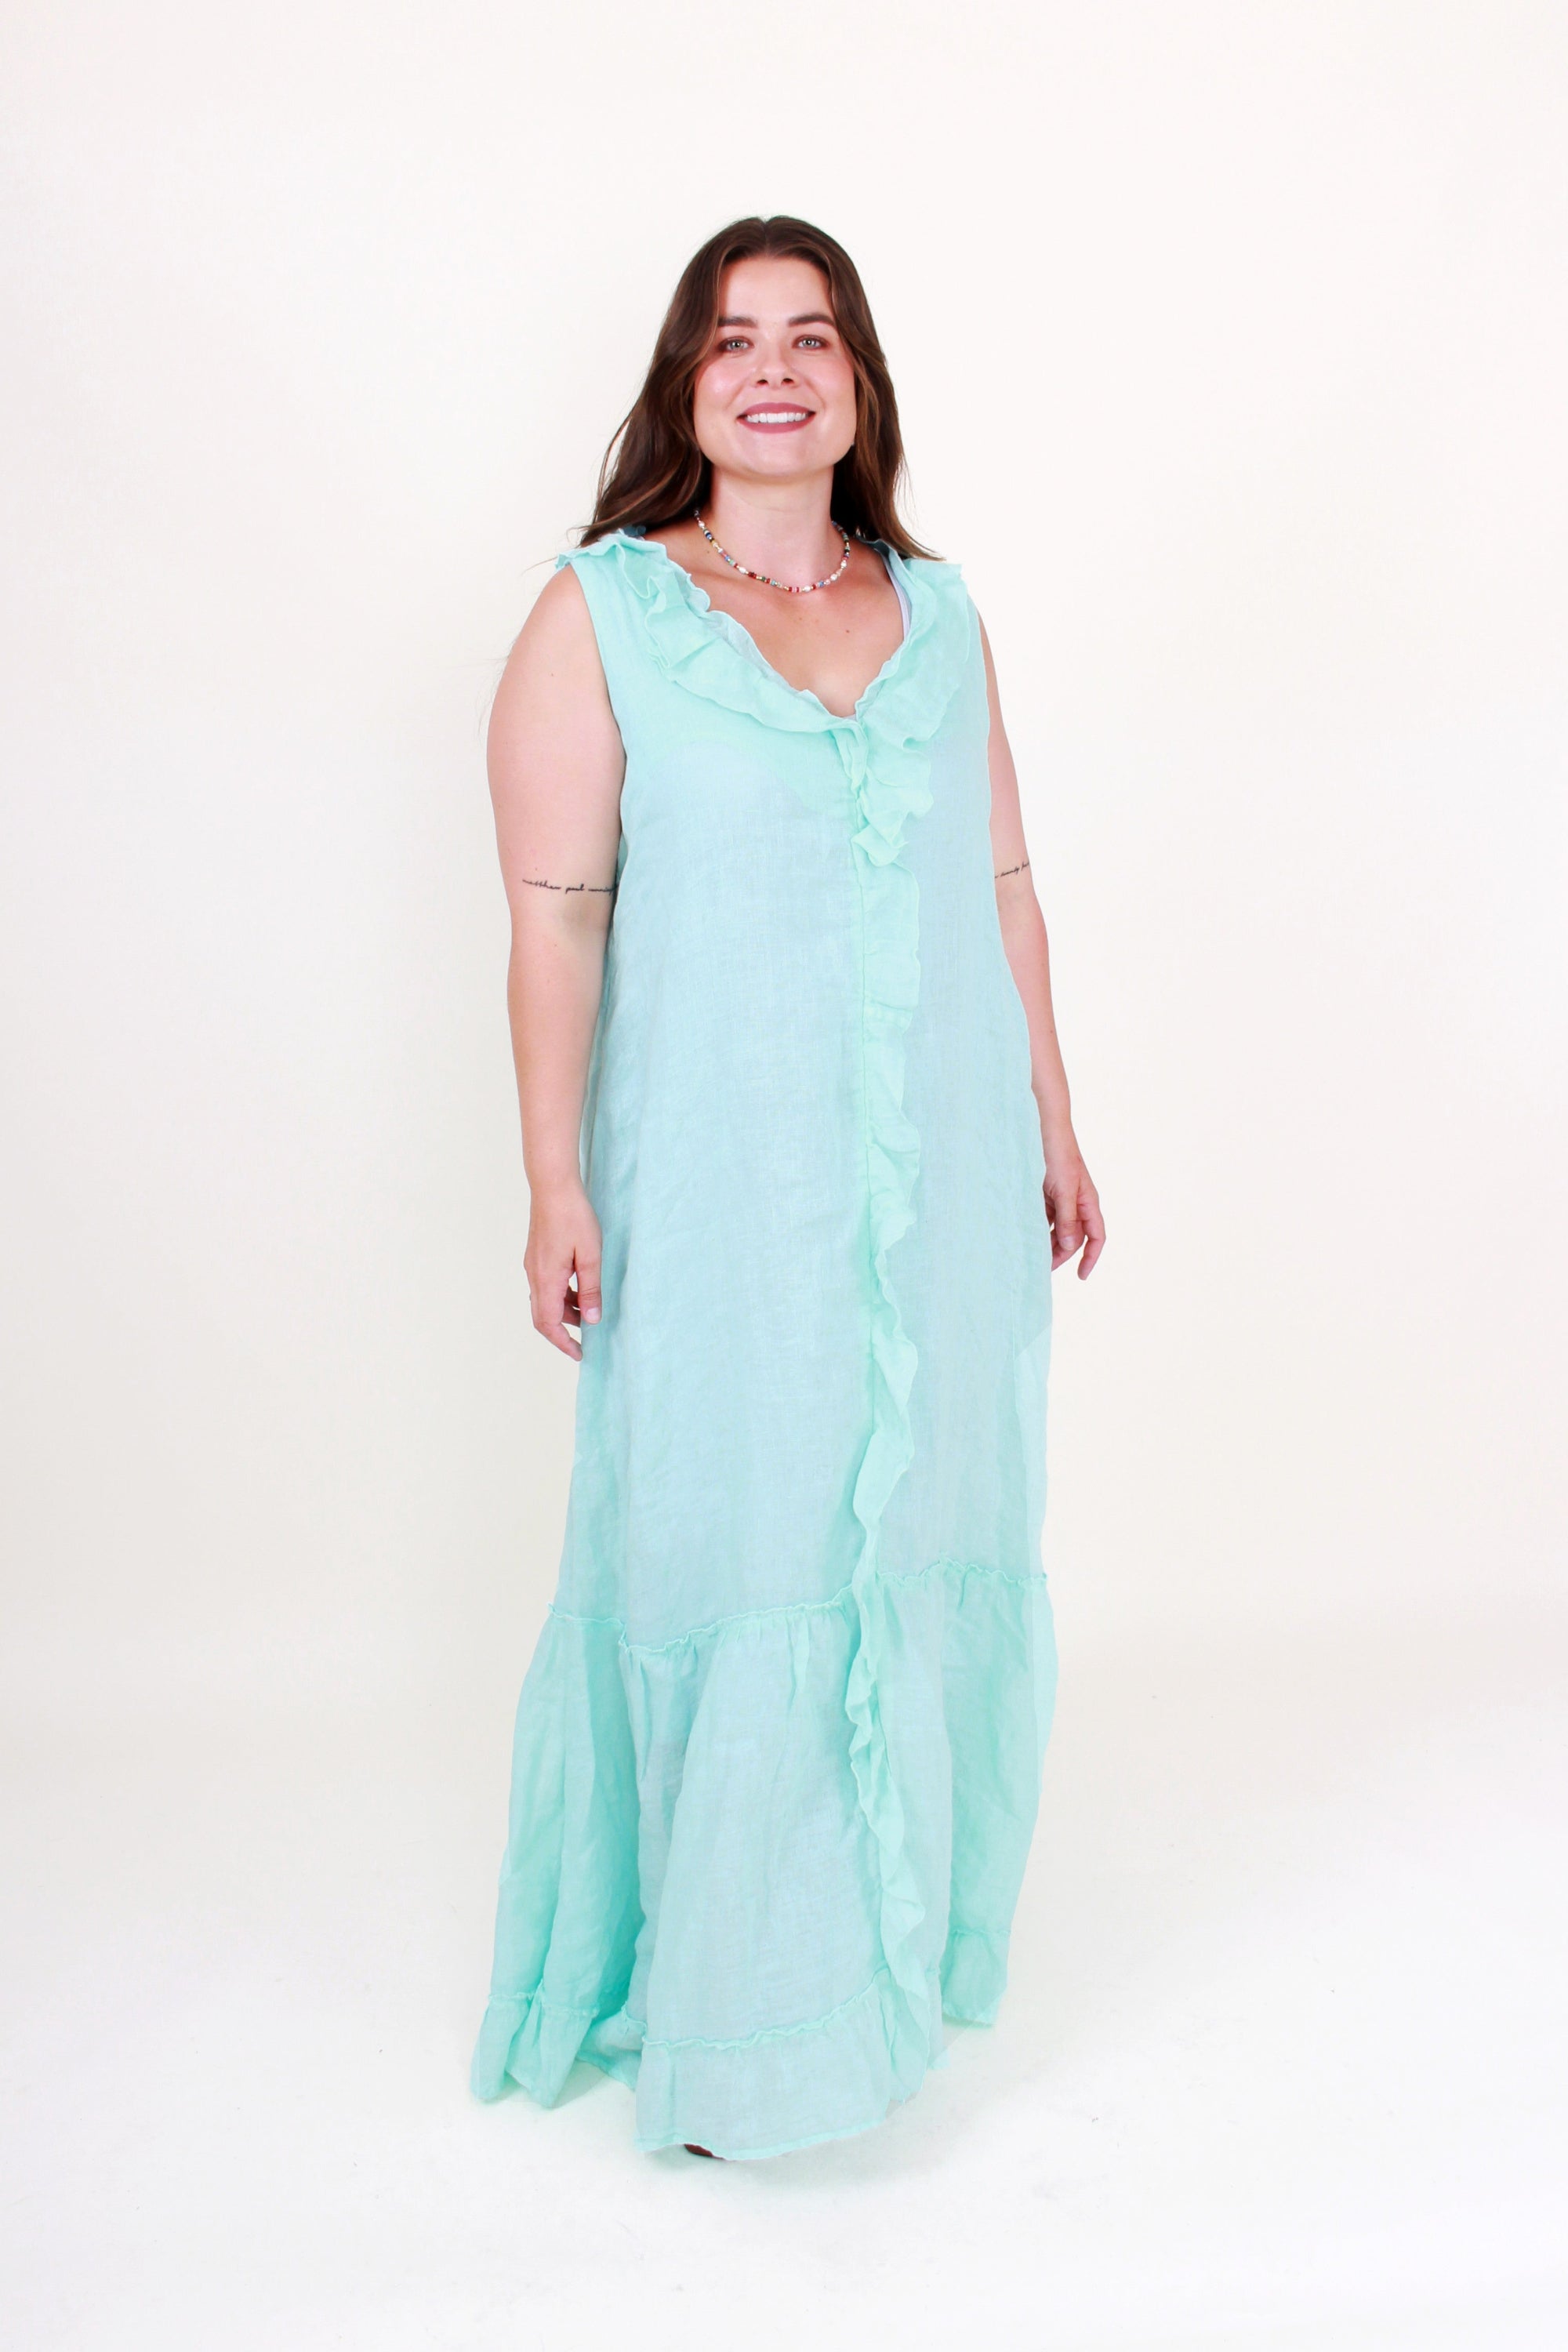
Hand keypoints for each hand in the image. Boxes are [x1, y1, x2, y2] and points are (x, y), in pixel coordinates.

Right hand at [525, 1177, 602, 1359]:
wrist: (553, 1186)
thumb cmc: (574, 1217)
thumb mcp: (590, 1256)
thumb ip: (591, 1289)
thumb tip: (591, 1320)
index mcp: (546, 1280)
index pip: (549, 1323)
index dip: (563, 1343)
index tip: (579, 1354)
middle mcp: (534, 1276)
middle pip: (542, 1316)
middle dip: (562, 1332)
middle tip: (583, 1342)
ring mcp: (533, 1265)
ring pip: (545, 1301)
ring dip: (564, 1312)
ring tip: (588, 1311)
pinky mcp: (537, 1256)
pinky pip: (546, 1286)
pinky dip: (561, 1295)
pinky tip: (579, 1288)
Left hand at [1042, 1139, 1104, 1278]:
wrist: (1041, 1128)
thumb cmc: (1057, 1153)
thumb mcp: (1064, 1189)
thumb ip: (1068, 1218)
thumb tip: (1072, 1245)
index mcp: (1087, 1201)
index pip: (1096, 1236)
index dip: (1091, 1257)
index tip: (1081, 1276)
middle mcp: (1076, 1202)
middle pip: (1074, 1236)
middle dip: (1062, 1253)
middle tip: (1043, 1268)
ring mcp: (1060, 1198)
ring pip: (1057, 1229)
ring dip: (1048, 1242)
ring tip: (1032, 1255)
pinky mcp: (1044, 1193)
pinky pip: (1043, 1217)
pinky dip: (1037, 1228)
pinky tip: (1025, 1236)